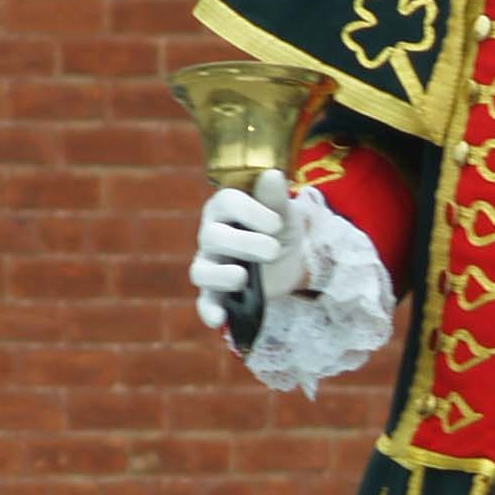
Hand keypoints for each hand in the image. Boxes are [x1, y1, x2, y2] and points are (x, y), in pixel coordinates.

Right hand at [190, 171, 308, 327]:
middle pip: (213, 237)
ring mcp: (211, 263)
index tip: (277, 223)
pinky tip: (219, 320)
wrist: (293, 260)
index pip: (226, 202)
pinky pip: (205, 301)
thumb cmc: (280, 229)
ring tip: (243, 278)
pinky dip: (209, 311)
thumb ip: (275, 198)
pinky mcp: (216, 292)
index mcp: (225, 207)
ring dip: (222, 275)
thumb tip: (272, 174)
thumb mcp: (284, 213)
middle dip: (244, 243)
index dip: (250, 211)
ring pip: (201, 270)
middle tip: (273, 250)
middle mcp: (211, 234)